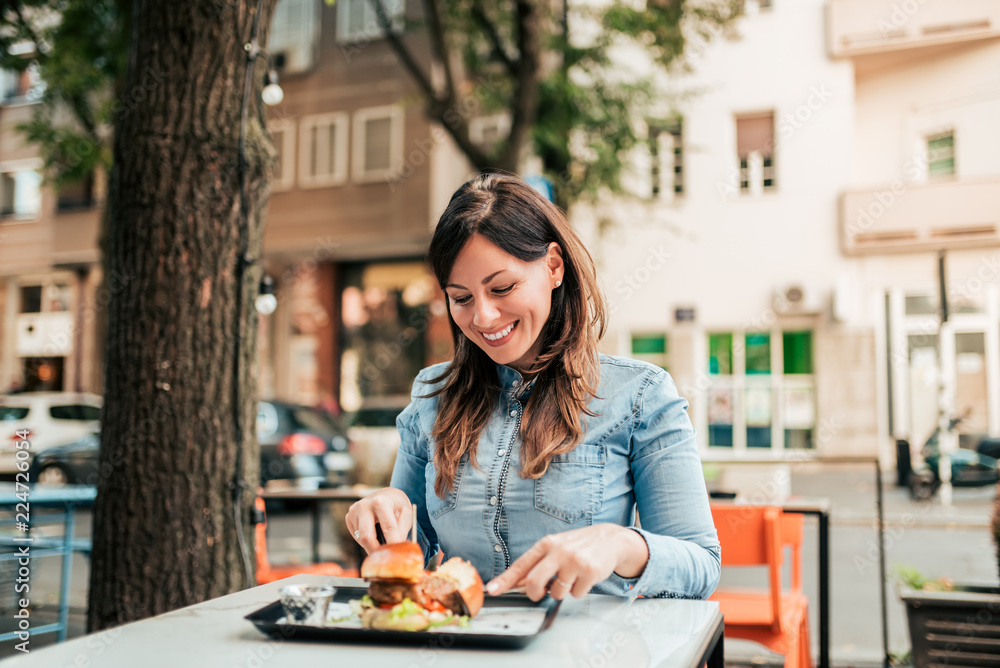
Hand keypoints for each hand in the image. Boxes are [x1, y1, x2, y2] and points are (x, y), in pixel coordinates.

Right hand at [345, 487, 413, 553]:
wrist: (386, 495)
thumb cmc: (397, 506)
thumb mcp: (406, 514)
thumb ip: (402, 530)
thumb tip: (397, 548)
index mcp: (381, 501)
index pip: (388, 527)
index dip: (394, 543)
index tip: (398, 555)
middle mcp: (364, 505)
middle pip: (367, 537)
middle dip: (376, 551)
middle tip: (386, 560)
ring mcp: (354, 511)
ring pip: (361, 539)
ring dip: (372, 546)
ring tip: (383, 544)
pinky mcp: (349, 517)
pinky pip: (357, 537)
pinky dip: (366, 541)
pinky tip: (374, 535)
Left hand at [484, 524, 648, 600]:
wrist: (610, 539)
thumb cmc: (579, 546)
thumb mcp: (556, 548)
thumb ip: (538, 564)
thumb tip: (518, 585)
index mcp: (546, 544)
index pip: (521, 565)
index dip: (505, 580)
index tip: (492, 590)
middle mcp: (558, 551)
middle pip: (535, 582)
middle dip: (535, 594)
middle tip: (541, 593)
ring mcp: (574, 561)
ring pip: (556, 592)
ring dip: (562, 591)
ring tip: (572, 577)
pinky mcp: (589, 572)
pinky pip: (575, 595)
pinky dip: (578, 591)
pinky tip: (584, 578)